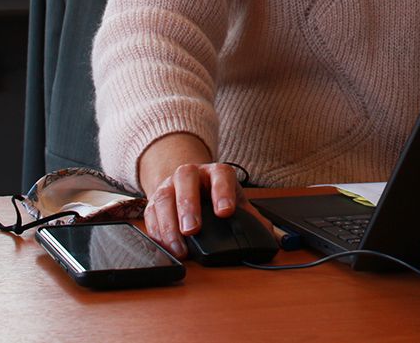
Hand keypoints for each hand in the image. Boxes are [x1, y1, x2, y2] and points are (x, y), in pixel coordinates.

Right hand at [138, 135, 244, 257]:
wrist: (188, 184)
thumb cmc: (215, 195)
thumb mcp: (235, 200)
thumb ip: (250, 216)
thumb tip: (269, 235)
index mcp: (216, 172)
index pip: (221, 175)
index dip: (223, 192)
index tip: (226, 211)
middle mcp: (191, 174)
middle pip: (186, 181)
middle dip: (188, 206)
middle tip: (192, 229)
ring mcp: (169, 186)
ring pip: (164, 198)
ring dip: (169, 224)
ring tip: (178, 247)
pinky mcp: (153, 202)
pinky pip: (150, 215)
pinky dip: (156, 232)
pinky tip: (165, 246)